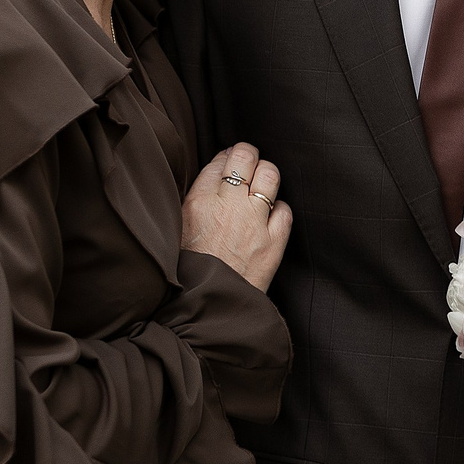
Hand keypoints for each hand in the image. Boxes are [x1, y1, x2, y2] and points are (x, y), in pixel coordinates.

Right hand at [184, 144, 292, 290]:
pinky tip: (271, 216)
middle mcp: (228, 206)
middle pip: (245, 156)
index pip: (219, 161)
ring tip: (262, 183)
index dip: (226, 158)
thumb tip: (213, 179)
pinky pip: (285, 210)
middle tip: (249, 164)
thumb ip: (195, 202)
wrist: (207, 307)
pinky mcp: (273, 243)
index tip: (228, 163)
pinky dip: (279, 210)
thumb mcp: (178, 230)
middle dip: (249, 156)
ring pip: (270, 175)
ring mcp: (254, 223)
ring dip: (267, 175)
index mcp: (199, 202)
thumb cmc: (188, 272)